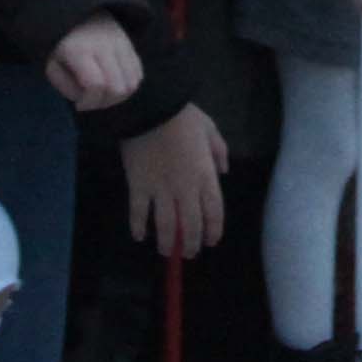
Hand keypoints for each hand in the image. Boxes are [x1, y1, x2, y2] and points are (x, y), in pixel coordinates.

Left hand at [45, 13, 143, 111]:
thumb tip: (85, 99)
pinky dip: (127, 87)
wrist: (80, 14)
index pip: (96, 84)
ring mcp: (121, 44)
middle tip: (92, 101)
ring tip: (103, 94)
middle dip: (105, 103)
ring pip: (132, 84)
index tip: (79, 105)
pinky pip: (138, 75)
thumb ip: (65, 87)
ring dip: (118, 98)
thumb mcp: (53, 66)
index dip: (90, 102)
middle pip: (118, 88)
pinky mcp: (131, 46)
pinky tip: (113, 85)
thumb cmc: (62, 46)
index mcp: (79, 50)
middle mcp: (104, 45)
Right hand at [121, 104, 229, 256]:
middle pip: (190, 224)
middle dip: (191, 243)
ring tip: (166, 251)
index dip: (213, 230)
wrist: (150, 108)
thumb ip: (219, 151)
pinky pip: (138, 211)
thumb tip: (223, 171)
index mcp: (205, 175)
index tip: (211, 241)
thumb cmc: (182, 116)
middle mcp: (185, 188)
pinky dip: (138, 226)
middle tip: (189, 253)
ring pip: (165, 224)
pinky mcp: (138, 185)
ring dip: (167, 242)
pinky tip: (139, 236)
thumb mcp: (210, 128)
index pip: (214, 211)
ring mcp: (160, 189)